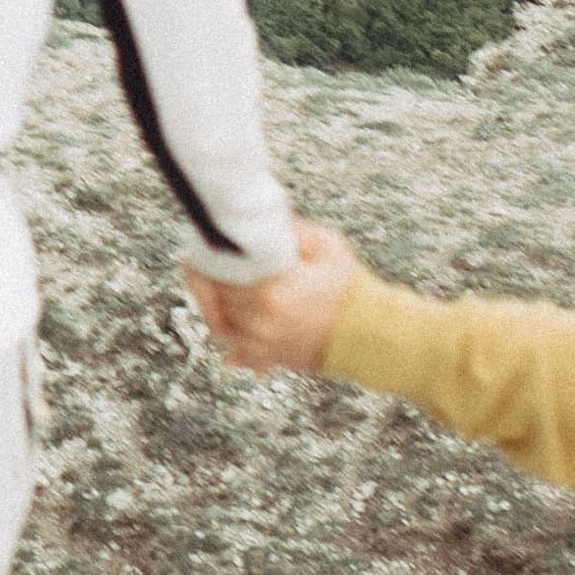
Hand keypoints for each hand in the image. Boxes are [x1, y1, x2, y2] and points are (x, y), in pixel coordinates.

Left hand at [186, 220, 362, 373]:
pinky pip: (232, 348)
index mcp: (273, 288)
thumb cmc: (349, 286)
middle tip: (208, 260)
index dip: (206, 256)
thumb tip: (255, 217)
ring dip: (216, 305)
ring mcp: (262, 343)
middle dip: (210, 278)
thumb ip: (289, 229)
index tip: (204, 244)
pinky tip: (231, 318)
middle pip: (215, 296)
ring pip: (219, 322)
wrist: (369, 335)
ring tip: (222, 286)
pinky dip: (229, 334)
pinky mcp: (268, 358)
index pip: (218, 272)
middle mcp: (261, 319)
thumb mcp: (326, 244)